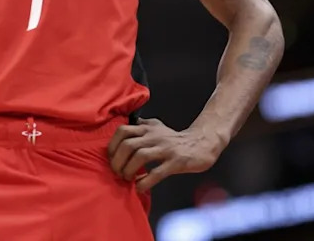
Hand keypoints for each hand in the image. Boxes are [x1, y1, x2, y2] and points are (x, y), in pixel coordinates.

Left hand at [107, 118, 223, 191]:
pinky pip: (156, 173)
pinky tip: (139, 187)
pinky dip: (144, 182)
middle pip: (128, 145)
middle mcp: (155, 136)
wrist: (201, 144)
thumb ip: (141, 126)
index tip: (111, 158)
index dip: (112, 145)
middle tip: (117, 172)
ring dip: (129, 170)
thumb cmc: (175, 139)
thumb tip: (123, 125)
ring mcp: (166, 149)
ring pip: (140, 156)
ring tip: (127, 179)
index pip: (122, 130)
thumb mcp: (156, 127)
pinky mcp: (176, 162)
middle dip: (118, 161)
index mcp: (148, 128)